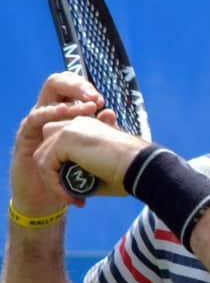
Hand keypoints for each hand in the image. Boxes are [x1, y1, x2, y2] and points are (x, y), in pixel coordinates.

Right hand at [11, 72, 104, 214]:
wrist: (53, 199)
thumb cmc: (74, 172)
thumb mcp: (92, 150)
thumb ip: (99, 131)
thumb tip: (110, 113)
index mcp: (68, 112)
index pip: (75, 87)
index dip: (87, 89)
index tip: (102, 101)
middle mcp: (51, 113)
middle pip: (59, 83)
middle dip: (77, 86)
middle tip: (94, 99)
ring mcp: (37, 122)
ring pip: (49, 97)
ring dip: (69, 100)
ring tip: (87, 107)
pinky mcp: (26, 136)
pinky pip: (35, 118)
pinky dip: (50, 112)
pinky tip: (65, 112)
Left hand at [34, 115, 148, 202]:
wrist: (141, 166)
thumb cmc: (128, 170)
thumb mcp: (101, 169)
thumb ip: (81, 171)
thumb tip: (67, 185)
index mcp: (89, 126)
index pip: (61, 145)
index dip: (65, 168)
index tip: (81, 191)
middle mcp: (78, 123)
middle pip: (47, 148)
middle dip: (53, 173)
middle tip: (72, 195)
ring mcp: (70, 129)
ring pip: (43, 157)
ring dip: (53, 181)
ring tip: (72, 198)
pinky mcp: (65, 139)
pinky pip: (45, 165)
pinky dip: (54, 184)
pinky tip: (71, 197)